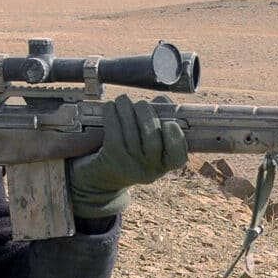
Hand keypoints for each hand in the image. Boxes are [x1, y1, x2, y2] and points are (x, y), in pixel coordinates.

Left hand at [68, 95, 186, 217]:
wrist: (101, 177)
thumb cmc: (130, 150)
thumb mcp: (149, 142)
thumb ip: (161, 119)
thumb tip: (162, 101)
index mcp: (164, 166)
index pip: (177, 157)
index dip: (176, 139)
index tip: (170, 123)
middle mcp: (149, 171)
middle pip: (153, 142)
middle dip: (147, 116)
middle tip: (141, 103)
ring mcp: (129, 167)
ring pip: (131, 134)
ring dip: (126, 110)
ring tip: (123, 100)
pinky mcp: (110, 160)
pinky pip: (113, 133)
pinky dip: (112, 115)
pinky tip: (110, 106)